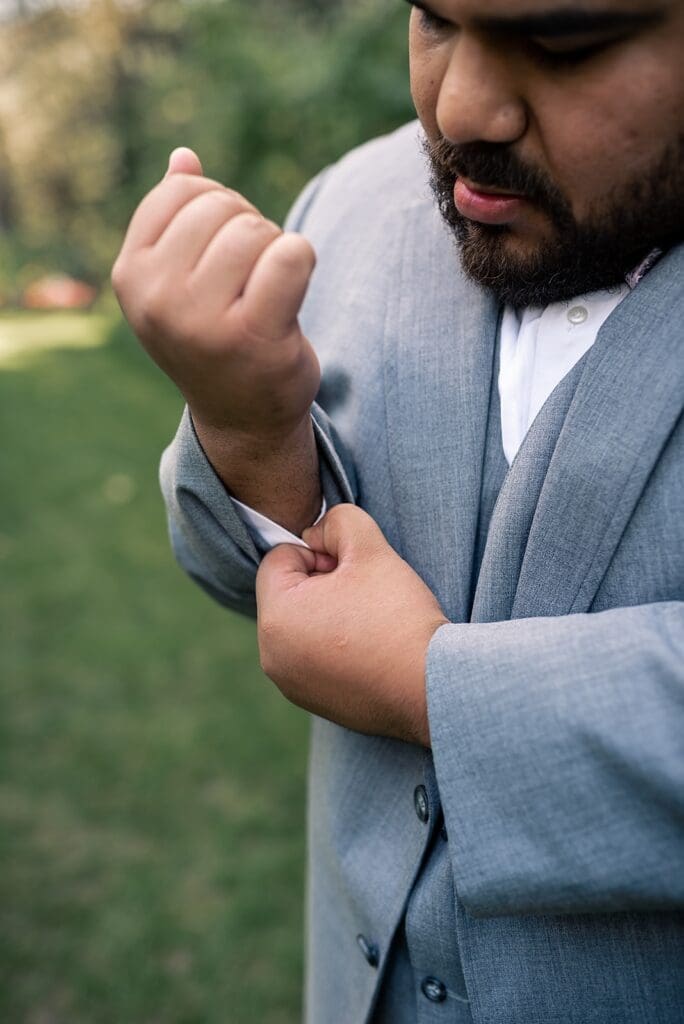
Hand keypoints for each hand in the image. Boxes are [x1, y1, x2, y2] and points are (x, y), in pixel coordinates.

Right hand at [111, 147, 320, 441]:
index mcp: (131, 275)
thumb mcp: (180, 280)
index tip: (222, 253)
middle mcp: (158, 298)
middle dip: (248, 229)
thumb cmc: (215, 338)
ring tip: (267, 294)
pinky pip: (291, 255)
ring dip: (275, 250)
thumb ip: (177, 220)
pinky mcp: (252, 336)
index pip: (183, 191)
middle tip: (251, 280)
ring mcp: (202, 321)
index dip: (217, 206)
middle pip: (222, 206)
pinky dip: (303, 262)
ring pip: (257, 230)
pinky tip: (291, 298)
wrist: (243, 418)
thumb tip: (184, 157)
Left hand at [256, 505, 448, 745]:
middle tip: (365, 595)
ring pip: (301, 626)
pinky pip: (314, 658)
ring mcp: (292, 684)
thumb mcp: (369, 548)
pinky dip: (336, 647)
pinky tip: (371, 649)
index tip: (354, 571)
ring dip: (329, 614)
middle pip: (288, 594)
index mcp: (276, 619)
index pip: (279, 558)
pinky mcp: (315, 702)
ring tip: (370, 623)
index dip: (319, 552)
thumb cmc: (399, 617)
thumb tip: (316, 534)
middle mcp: (272, 657)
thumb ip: (338, 521)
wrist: (434, 686)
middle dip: (322, 584)